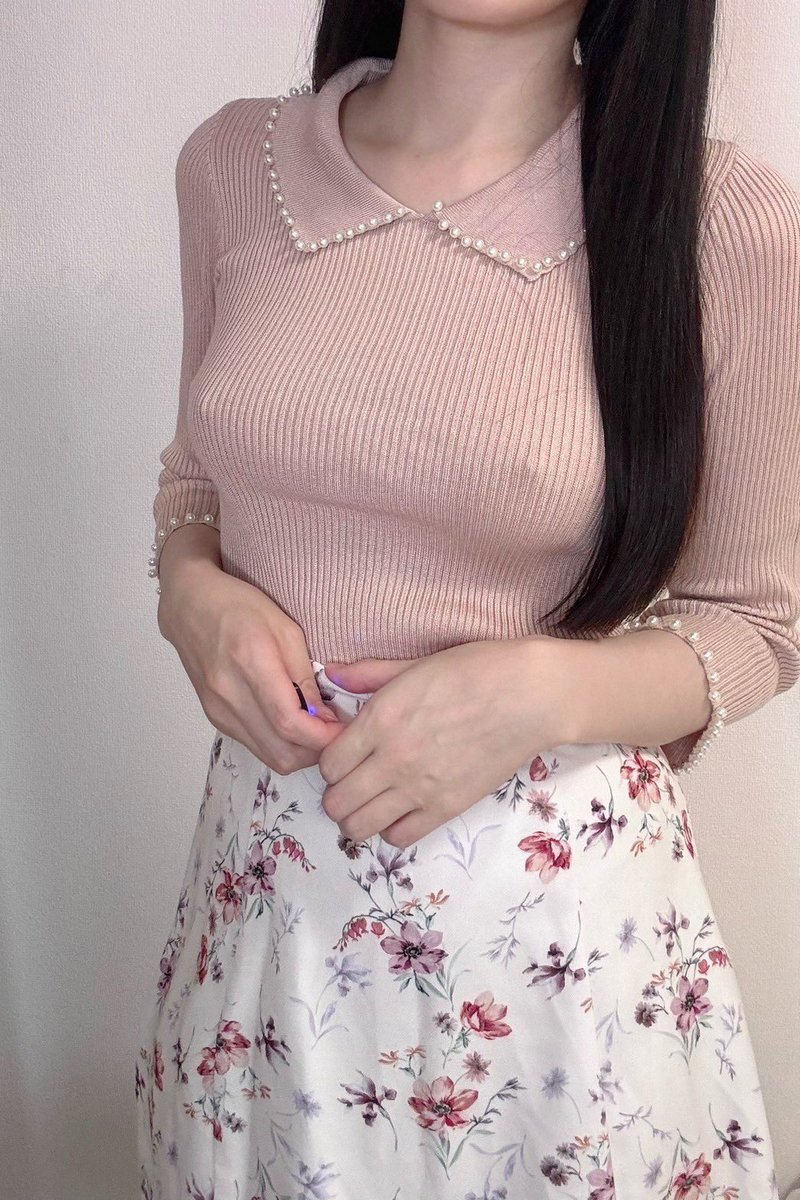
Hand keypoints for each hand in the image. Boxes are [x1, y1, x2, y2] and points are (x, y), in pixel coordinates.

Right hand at [157, 547, 341, 772]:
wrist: (190, 605)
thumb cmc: (240, 607)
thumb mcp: (286, 629)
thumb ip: (305, 676)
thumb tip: (326, 716)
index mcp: (252, 662)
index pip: (289, 722)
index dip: (323, 736)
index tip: (346, 730)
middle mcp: (230, 694)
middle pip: (282, 751)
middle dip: (317, 750)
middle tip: (337, 732)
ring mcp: (219, 710)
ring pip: (270, 757)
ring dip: (300, 751)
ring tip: (317, 728)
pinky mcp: (215, 718)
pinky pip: (256, 746)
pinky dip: (280, 744)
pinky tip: (292, 724)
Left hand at [318, 637, 570, 847]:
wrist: (530, 696)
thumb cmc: (475, 670)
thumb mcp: (415, 664)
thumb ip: (369, 673)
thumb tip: (332, 675)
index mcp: (380, 719)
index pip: (328, 764)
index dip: (331, 762)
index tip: (345, 755)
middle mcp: (392, 759)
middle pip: (336, 803)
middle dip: (338, 794)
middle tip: (354, 781)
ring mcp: (418, 788)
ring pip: (359, 828)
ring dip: (358, 817)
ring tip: (373, 801)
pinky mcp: (447, 808)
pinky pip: (399, 838)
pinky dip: (392, 829)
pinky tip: (402, 809)